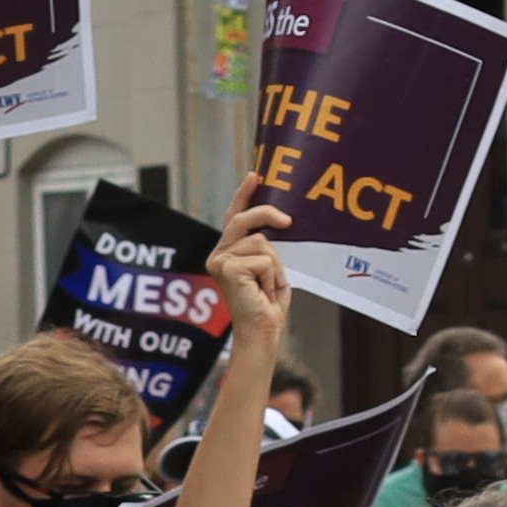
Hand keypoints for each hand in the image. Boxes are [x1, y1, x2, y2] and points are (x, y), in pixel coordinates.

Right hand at [210, 200, 291, 347]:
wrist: (262, 331)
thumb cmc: (268, 304)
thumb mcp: (270, 267)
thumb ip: (267, 246)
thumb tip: (281, 219)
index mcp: (228, 253)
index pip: (235, 217)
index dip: (244, 195)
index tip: (255, 175)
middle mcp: (219, 255)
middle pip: (244, 220)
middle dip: (267, 214)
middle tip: (288, 221)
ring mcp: (219, 261)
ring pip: (260, 241)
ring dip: (275, 264)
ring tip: (269, 285)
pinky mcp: (227, 269)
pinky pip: (262, 258)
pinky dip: (271, 274)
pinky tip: (263, 290)